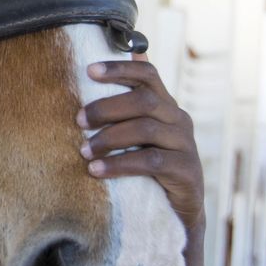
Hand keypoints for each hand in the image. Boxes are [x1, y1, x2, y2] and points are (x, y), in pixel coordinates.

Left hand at [77, 57, 204, 229]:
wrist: (176, 211)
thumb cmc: (148, 167)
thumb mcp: (137, 135)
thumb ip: (129, 104)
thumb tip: (128, 54)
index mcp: (166, 106)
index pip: (147, 75)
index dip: (120, 68)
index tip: (89, 70)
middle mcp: (179, 120)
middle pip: (144, 100)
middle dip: (106, 108)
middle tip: (78, 120)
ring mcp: (186, 144)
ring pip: (145, 129)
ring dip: (109, 138)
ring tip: (84, 151)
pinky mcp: (186, 170)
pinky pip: (150, 161)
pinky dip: (119, 164)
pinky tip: (96, 170)